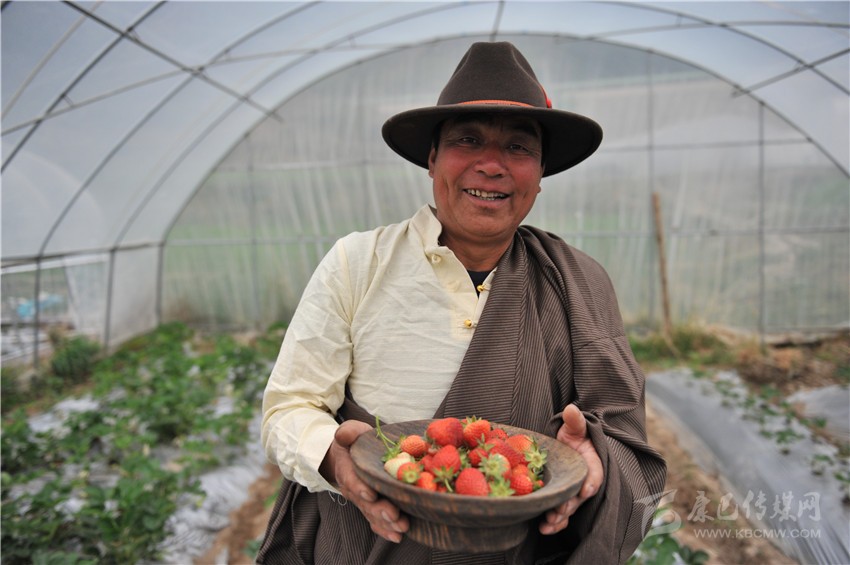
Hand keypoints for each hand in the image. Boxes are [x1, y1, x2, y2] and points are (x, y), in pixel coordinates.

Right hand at [320, 420, 408, 542]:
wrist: (348, 457)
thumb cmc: (354, 443)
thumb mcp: (350, 432)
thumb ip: (348, 432)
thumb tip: (344, 435)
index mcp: (347, 470)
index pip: (351, 480)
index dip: (360, 488)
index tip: (371, 494)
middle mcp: (354, 489)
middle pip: (365, 503)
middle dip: (380, 510)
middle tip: (395, 515)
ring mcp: (363, 501)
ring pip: (373, 515)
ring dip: (387, 523)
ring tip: (402, 527)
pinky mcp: (372, 508)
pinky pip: (376, 522)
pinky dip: (386, 530)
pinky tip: (397, 536)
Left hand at [539, 404, 602, 534]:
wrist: (566, 446)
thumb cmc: (573, 435)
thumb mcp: (575, 427)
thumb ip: (575, 421)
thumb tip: (571, 408)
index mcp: (592, 465)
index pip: (595, 475)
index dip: (591, 483)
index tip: (585, 490)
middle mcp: (584, 482)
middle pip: (579, 497)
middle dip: (569, 505)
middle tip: (559, 510)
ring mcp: (573, 494)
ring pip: (569, 509)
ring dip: (560, 518)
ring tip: (548, 523)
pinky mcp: (562, 500)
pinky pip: (560, 515)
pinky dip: (554, 524)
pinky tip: (542, 528)